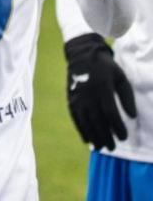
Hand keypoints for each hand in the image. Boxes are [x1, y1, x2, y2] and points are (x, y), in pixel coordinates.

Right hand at [64, 33, 136, 150]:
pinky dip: (81, 129)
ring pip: (85, 120)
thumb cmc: (105, 67)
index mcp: (103, 87)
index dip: (117, 127)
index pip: (110, 112)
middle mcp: (88, 94)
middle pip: (97, 120)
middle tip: (113, 148)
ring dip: (93, 136)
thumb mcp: (121, 77)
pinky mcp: (70, 98)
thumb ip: (127, 97)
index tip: (124, 137)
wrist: (81, 54)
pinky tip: (87, 139)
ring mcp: (77, 97)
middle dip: (106, 136)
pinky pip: (75, 117)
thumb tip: (132, 117)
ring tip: (101, 147)